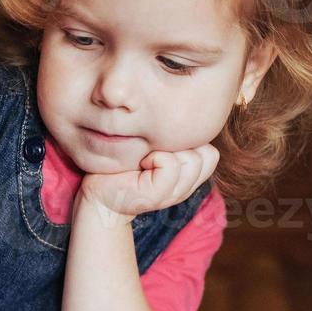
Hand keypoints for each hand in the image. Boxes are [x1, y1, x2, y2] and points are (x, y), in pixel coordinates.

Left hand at [78, 144, 218, 221]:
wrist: (99, 193)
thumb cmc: (124, 165)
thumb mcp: (157, 148)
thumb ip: (177, 140)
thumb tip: (192, 114)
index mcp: (188, 179)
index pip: (212, 154)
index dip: (190, 143)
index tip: (162, 147)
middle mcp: (185, 189)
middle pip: (208, 155)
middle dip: (181, 145)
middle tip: (153, 153)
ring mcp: (174, 195)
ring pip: (193, 159)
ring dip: (167, 151)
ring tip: (146, 158)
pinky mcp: (158, 196)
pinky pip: (170, 163)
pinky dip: (155, 157)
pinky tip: (141, 163)